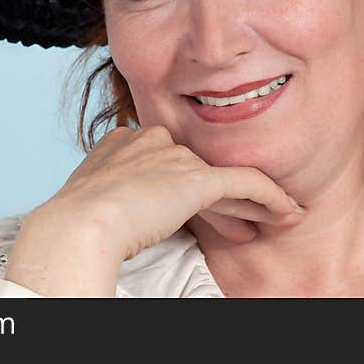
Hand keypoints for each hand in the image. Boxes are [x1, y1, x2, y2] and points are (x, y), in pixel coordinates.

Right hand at [49, 125, 303, 261]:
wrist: (79, 224)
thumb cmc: (74, 221)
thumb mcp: (91, 197)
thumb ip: (113, 193)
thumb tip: (122, 212)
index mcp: (125, 140)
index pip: (170, 163)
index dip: (189, 189)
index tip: (205, 212)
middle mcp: (152, 139)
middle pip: (198, 169)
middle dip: (227, 198)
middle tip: (249, 219)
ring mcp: (174, 156)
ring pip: (224, 180)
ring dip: (253, 204)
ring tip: (280, 217)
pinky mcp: (195, 178)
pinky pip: (246, 183)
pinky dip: (271, 196)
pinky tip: (288, 209)